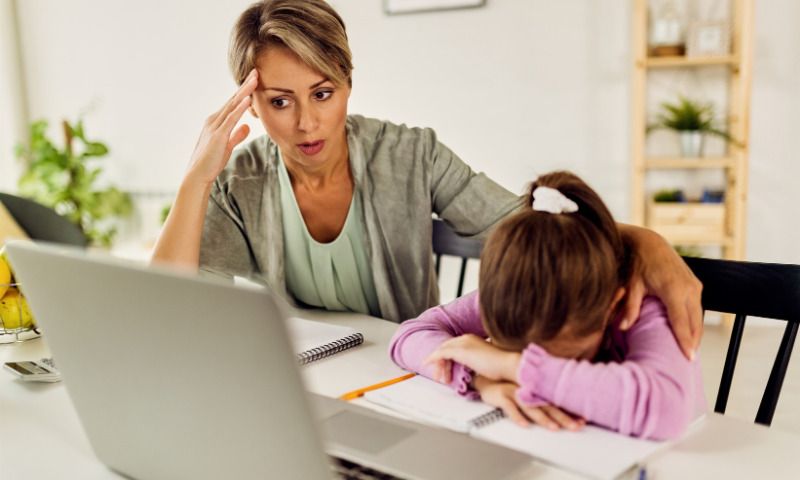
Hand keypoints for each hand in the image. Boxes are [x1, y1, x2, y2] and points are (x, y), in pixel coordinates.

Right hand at [185, 69, 257, 185]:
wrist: (198, 175)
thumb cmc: (211, 162)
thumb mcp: (227, 145)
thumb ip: (237, 135)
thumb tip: (247, 127)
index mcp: (217, 122)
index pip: (233, 103)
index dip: (244, 91)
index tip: (254, 79)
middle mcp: (214, 120)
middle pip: (233, 99)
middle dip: (245, 85)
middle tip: (256, 71)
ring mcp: (215, 127)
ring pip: (232, 106)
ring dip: (244, 92)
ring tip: (254, 79)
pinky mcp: (218, 136)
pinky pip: (230, 119)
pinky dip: (239, 108)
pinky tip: (247, 99)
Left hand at [424, 334, 519, 383]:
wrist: (507, 365)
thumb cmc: (502, 367)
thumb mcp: (486, 363)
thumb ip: (477, 364)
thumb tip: (473, 372)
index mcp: (473, 339)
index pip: (454, 346)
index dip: (448, 358)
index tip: (447, 370)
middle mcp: (466, 338)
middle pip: (447, 348)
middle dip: (441, 362)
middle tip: (439, 376)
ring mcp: (463, 343)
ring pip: (443, 351)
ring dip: (439, 365)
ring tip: (439, 378)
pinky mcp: (460, 351)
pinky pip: (441, 353)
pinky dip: (433, 359)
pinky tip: (428, 364)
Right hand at [473, 375, 584, 430]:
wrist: (486, 377)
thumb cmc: (506, 386)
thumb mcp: (525, 390)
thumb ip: (539, 397)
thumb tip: (556, 407)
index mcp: (535, 391)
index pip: (555, 402)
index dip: (569, 412)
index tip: (583, 420)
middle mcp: (527, 392)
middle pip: (548, 406)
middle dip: (563, 418)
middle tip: (575, 427)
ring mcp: (515, 393)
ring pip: (531, 407)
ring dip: (543, 418)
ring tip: (553, 428)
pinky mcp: (502, 396)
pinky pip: (510, 408)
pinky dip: (517, 417)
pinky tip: (524, 425)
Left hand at [618, 224, 703, 359]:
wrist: (650, 243)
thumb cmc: (638, 263)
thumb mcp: (632, 285)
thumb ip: (630, 307)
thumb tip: (622, 327)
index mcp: (674, 289)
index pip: (681, 321)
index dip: (685, 341)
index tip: (688, 358)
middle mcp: (689, 288)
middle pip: (694, 322)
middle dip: (693, 342)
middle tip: (688, 362)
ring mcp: (694, 285)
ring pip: (698, 316)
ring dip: (695, 334)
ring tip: (689, 352)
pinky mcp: (695, 284)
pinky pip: (697, 308)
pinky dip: (694, 322)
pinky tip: (689, 334)